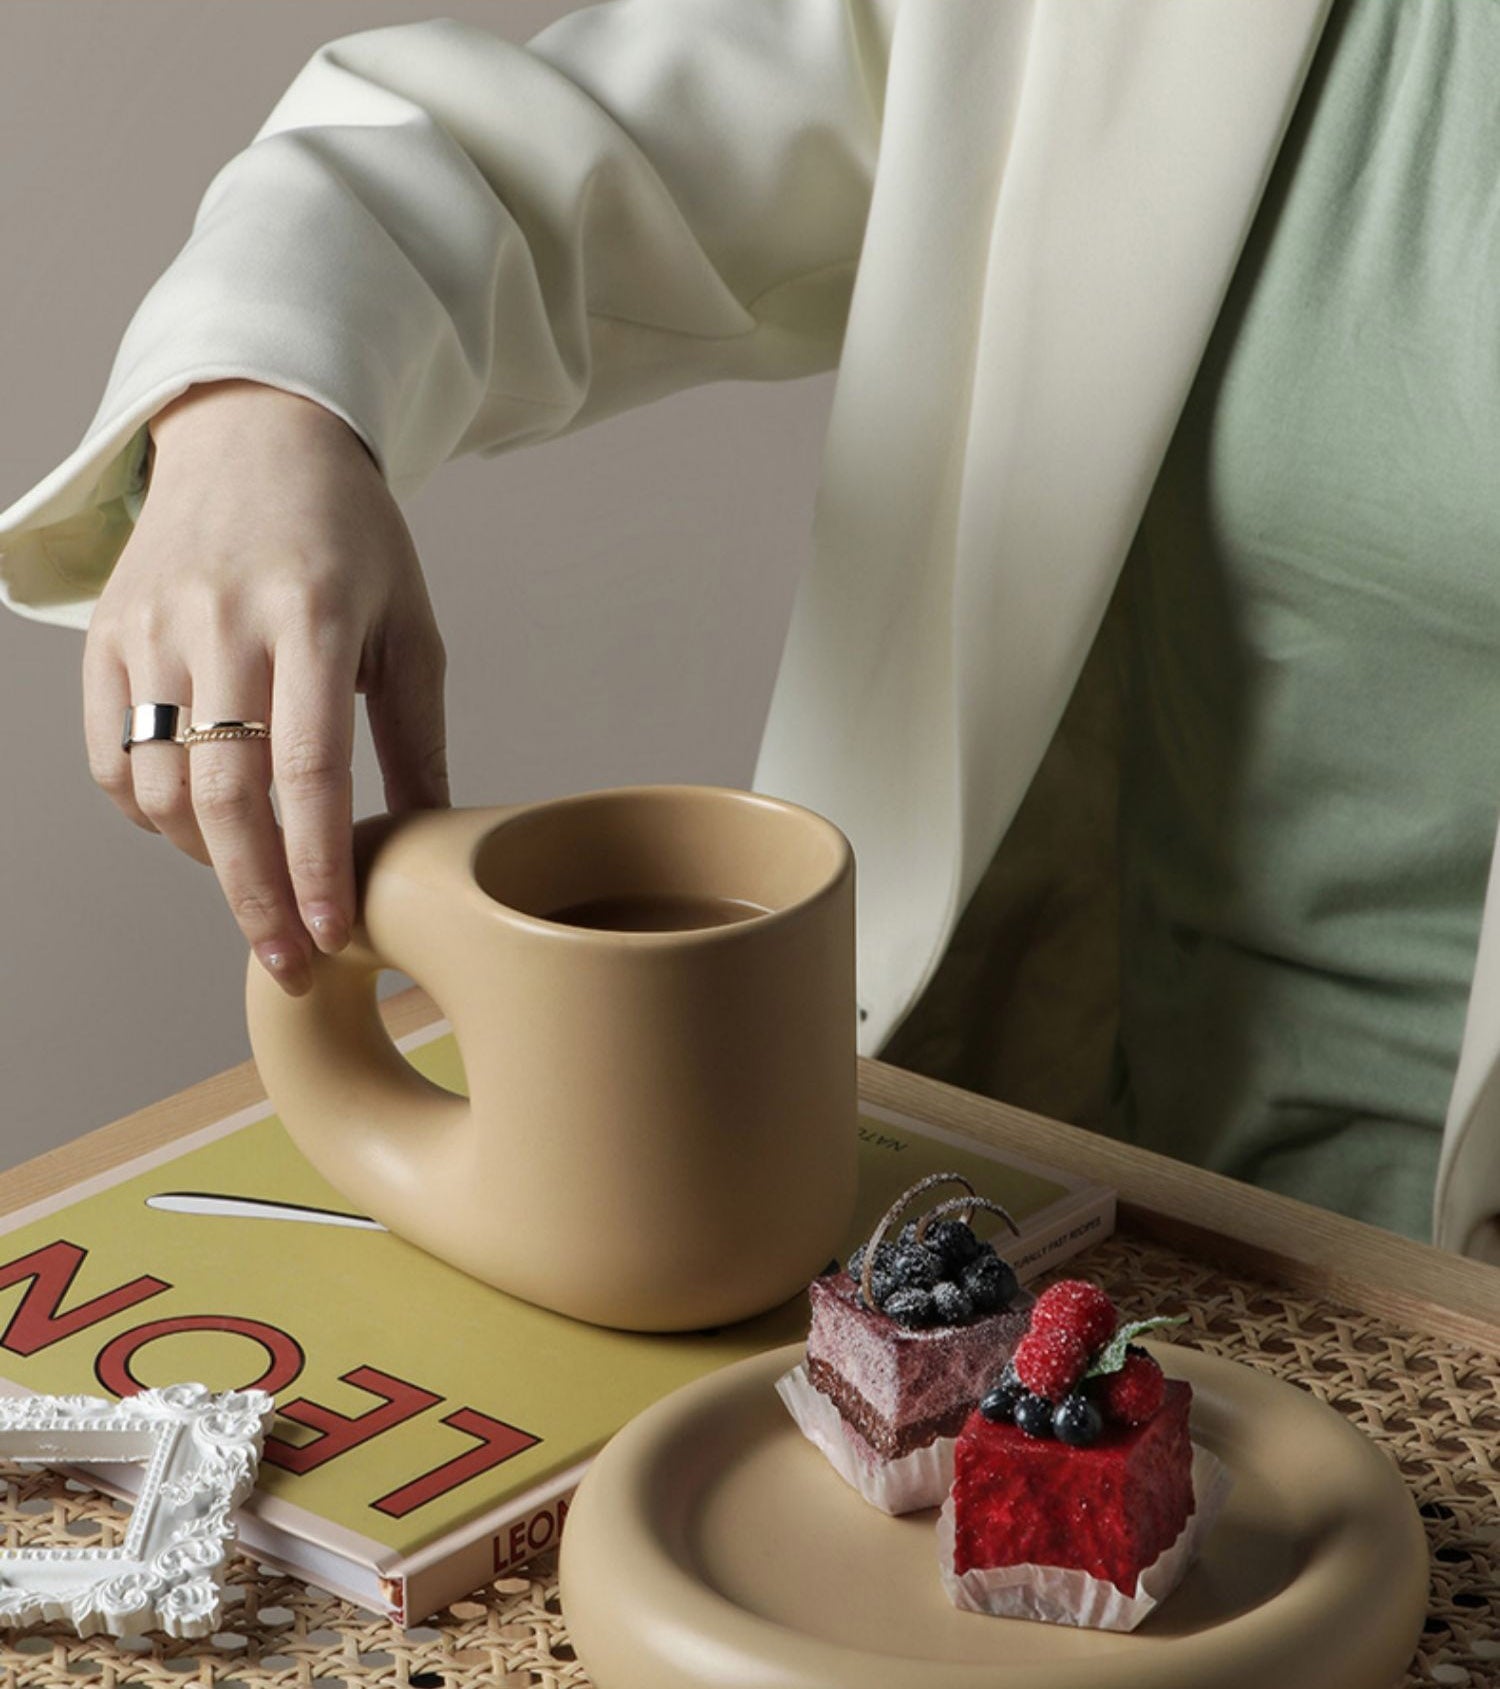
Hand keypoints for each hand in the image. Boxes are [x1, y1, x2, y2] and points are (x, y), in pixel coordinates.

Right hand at [83, 380, 449, 993]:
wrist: (254, 435)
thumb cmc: (351, 539)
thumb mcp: (410, 625)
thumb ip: (415, 737)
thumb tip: (427, 842)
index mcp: (312, 618)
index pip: (309, 772)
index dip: (316, 866)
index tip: (334, 935)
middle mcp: (222, 624)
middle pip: (223, 796)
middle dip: (256, 897)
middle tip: (289, 961)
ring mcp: (153, 628)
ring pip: (158, 787)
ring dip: (206, 859)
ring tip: (257, 881)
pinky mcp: (106, 636)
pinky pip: (113, 758)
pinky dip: (150, 814)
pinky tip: (199, 825)